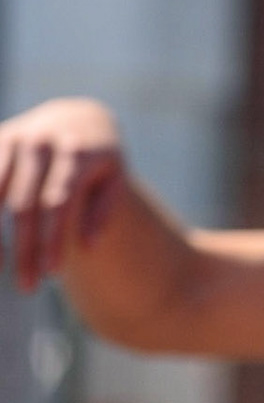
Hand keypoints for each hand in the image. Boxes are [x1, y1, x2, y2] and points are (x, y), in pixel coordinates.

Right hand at [0, 98, 127, 290]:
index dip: (52, 240)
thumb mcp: (114, 178)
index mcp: (75, 151)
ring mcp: (11, 140)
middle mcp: (39, 142)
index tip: (52, 274)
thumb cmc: (98, 158)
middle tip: (27, 286)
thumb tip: (88, 247)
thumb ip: (104, 210)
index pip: (58, 203)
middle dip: (23, 249)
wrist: (77, 117)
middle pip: (23, 206)